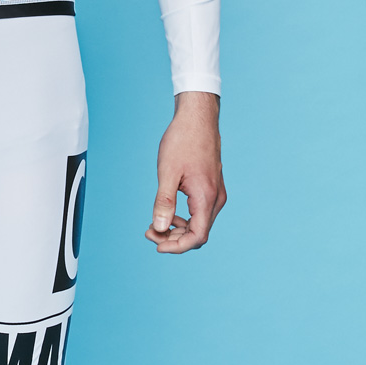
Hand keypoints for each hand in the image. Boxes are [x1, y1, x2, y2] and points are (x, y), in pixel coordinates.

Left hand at [146, 91, 224, 253]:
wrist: (198, 118)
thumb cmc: (182, 141)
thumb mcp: (168, 172)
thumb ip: (164, 202)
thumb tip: (159, 229)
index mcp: (206, 197)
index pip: (197, 237)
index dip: (177, 247)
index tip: (156, 244)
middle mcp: (216, 199)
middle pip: (199, 234)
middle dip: (174, 239)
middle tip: (149, 231)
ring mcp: (216, 193)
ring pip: (200, 224)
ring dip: (178, 230)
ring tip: (155, 224)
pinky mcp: (212, 187)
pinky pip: (201, 212)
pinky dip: (185, 218)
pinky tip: (168, 213)